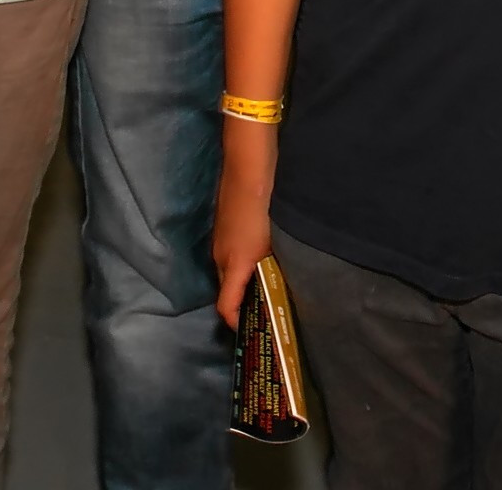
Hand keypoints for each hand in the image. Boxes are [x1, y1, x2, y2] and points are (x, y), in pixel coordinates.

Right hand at [213, 122, 278, 328]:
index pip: (225, 307)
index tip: (250, 332)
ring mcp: (219, 240)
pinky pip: (228, 255)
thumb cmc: (262, 209)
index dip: (235, 324)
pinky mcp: (222, 227)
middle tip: (265, 308)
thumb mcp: (273, 244)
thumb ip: (274, 269)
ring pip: (227, 271)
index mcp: (233, 265)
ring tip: (266, 284)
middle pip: (226, 290)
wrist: (247, 169)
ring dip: (242, 281)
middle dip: (241, 303)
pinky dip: (240, 264)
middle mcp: (220, 257)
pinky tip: (260, 257)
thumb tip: (282, 288)